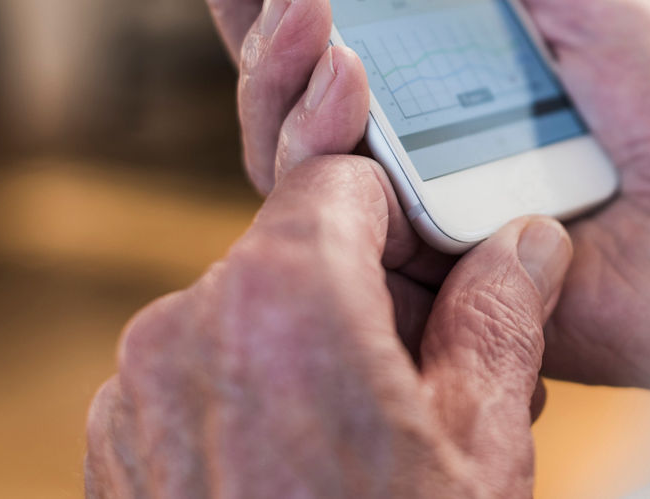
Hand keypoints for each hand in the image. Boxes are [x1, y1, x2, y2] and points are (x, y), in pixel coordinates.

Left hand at [86, 157, 572, 496]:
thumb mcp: (482, 444)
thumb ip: (502, 314)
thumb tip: (527, 241)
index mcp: (283, 298)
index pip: (346, 181)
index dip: (408, 217)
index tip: (445, 266)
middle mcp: (187, 327)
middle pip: (297, 251)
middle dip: (371, 294)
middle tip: (437, 370)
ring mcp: (141, 391)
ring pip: (251, 316)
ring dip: (318, 348)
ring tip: (384, 434)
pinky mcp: (122, 446)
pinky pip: (203, 378)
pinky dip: (259, 397)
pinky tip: (317, 468)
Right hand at [174, 0, 649, 401]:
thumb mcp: (609, 24)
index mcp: (469, 96)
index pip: (352, 27)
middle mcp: (429, 157)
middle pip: (299, 80)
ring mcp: (419, 219)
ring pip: (293, 144)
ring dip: (277, 56)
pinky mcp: (426, 280)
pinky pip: (339, 215)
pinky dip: (322, 138)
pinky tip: (335, 66)